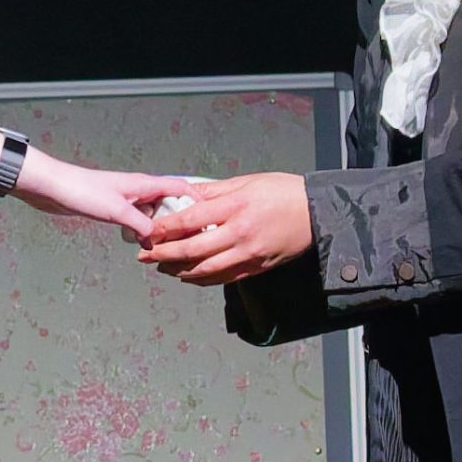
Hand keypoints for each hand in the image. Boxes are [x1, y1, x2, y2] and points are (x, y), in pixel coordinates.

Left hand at [15, 159, 191, 234]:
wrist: (51, 187)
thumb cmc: (81, 191)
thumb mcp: (117, 211)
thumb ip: (141, 226)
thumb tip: (156, 241)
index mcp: (144, 183)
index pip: (180, 187)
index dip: (197, 199)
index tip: (211, 214)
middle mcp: (138, 189)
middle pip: (169, 203)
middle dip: (180, 219)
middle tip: (189, 239)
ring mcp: (125, 199)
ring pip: (152, 214)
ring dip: (158, 227)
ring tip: (166, 245)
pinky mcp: (113, 208)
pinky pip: (136, 220)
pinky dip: (141, 231)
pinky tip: (140, 242)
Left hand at [136, 172, 313, 284]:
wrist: (317, 213)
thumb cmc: (283, 192)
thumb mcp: (247, 182)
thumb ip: (214, 192)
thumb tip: (185, 195)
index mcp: (236, 207)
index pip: (191, 220)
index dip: (165, 228)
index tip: (148, 231)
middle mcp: (240, 233)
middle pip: (193, 249)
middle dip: (164, 254)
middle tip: (144, 255)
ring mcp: (249, 254)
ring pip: (206, 270)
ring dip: (179, 271)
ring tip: (161, 267)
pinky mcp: (256, 267)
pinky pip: (223, 278)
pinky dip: (202, 279)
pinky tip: (188, 276)